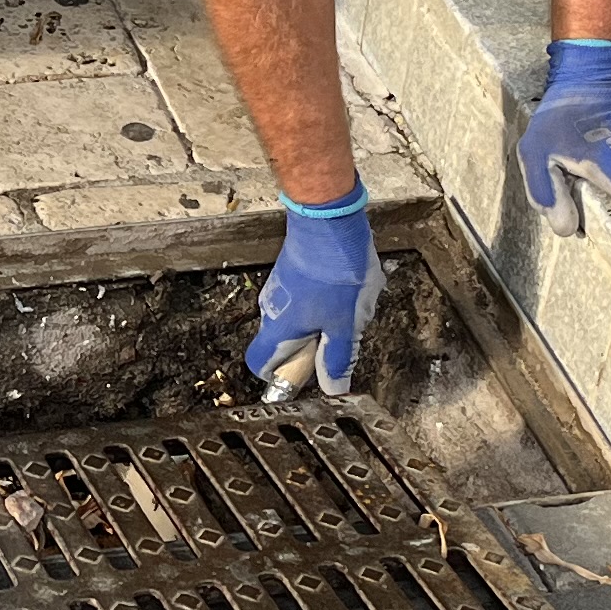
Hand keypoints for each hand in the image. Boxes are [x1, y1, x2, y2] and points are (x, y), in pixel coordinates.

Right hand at [244, 186, 383, 397]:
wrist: (329, 219)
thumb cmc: (335, 275)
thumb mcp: (345, 325)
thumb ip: (337, 359)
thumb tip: (332, 390)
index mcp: (279, 329)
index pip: (260, 364)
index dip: (280, 377)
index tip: (307, 376)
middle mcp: (273, 309)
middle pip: (284, 343)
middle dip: (313, 347)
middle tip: (342, 338)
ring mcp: (281, 286)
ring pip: (298, 318)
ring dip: (323, 321)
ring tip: (350, 307)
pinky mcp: (293, 269)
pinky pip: (306, 297)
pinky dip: (325, 300)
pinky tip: (348, 286)